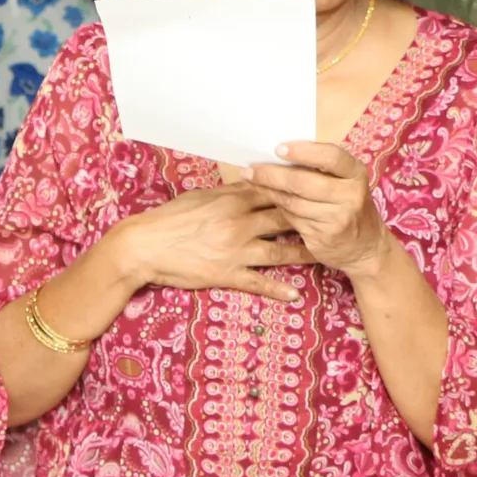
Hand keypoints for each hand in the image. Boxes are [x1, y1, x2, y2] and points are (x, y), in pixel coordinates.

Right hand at [104, 184, 311, 298]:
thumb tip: (251, 182)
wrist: (143, 247)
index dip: (299, 191)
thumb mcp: (200, 198)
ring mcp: (235, 250)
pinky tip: (295, 294)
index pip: (274, 192)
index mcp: (232, 201)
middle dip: (311, 218)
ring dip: (305, 253)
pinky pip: (259, 282)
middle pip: (285, 219)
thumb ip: (228, 193)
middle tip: (333, 219)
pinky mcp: (226, 274)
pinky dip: (279, 289)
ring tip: (325, 254)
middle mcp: (239, 224)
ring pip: (280, 252)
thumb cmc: (169, 220)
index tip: (319, 188)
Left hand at [247, 143, 393, 274]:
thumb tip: (279, 153)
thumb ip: (322, 169)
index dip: (302, 151)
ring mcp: (337, 218)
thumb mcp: (346, 183)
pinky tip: (267, 198)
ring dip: (268, 190)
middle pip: (302, 182)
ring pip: (292, 201)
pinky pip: (292, 217)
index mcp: (356, 174)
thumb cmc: (349, 206)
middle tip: (251, 168)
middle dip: (272, 174)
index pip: (330, 156)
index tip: (278, 148)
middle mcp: (350, 195)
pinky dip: (277, 207)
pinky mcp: (323, 236)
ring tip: (251, 180)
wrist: (366, 247)